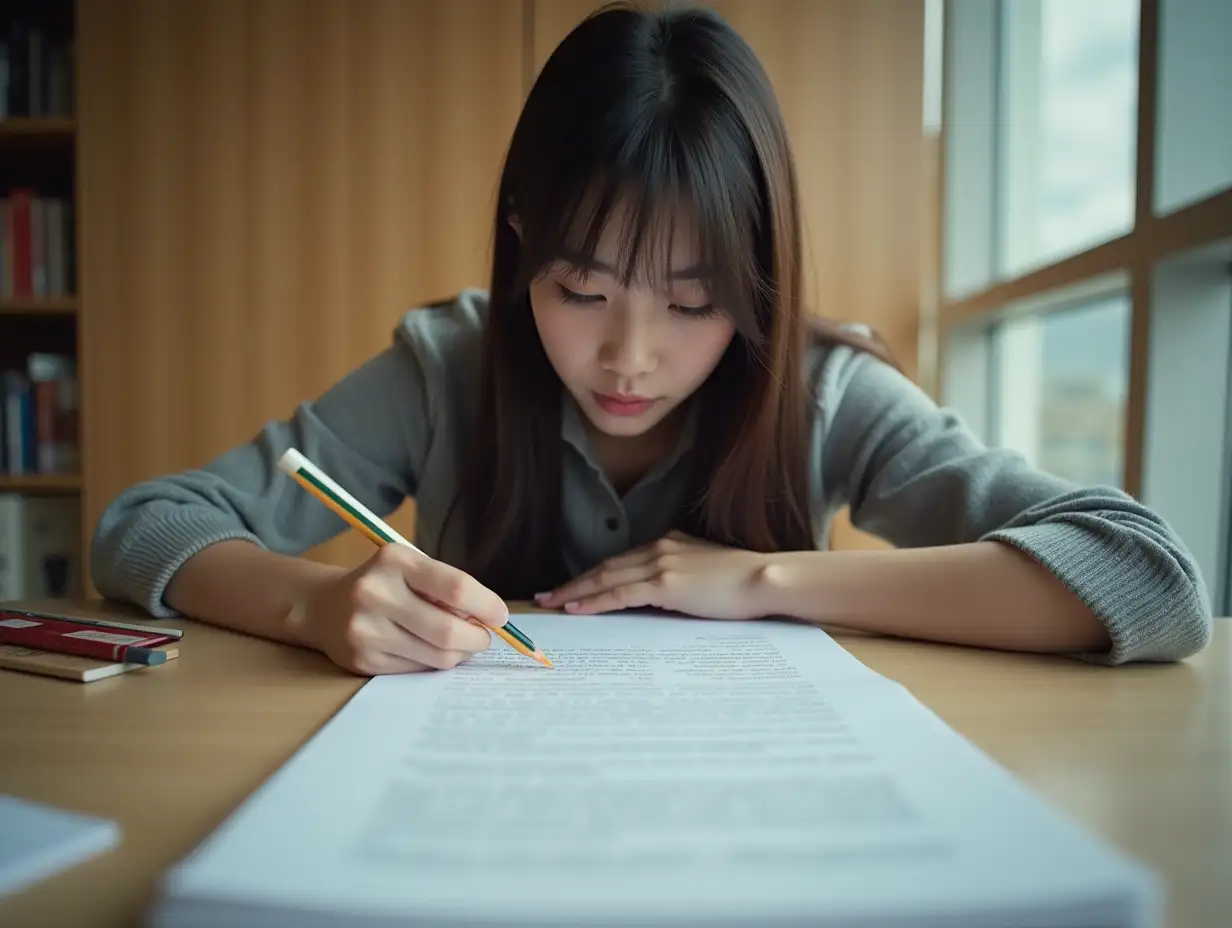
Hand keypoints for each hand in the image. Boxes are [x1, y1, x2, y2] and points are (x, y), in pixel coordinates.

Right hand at [290, 545, 507, 674]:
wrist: (324, 606)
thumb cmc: (384, 583)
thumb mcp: (412, 568)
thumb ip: (447, 588)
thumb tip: (490, 620)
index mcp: (395, 560)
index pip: (456, 587)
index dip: (486, 605)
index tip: (501, 616)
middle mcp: (375, 593)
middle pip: (449, 630)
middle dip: (478, 639)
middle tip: (484, 638)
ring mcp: (365, 630)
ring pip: (437, 656)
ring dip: (459, 654)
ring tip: (459, 643)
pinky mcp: (362, 660)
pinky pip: (417, 670)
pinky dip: (433, 662)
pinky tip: (427, 649)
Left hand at [535, 531, 770, 619]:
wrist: (765, 579)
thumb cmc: (744, 582)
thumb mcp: (706, 571)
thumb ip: (681, 575)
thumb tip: (663, 593)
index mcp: (668, 543)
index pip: (620, 560)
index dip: (592, 574)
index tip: (570, 586)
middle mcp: (659, 548)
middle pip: (605, 567)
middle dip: (573, 583)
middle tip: (545, 596)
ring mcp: (661, 564)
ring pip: (606, 578)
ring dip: (575, 592)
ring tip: (551, 603)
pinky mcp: (666, 584)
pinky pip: (620, 594)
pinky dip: (595, 601)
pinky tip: (576, 609)